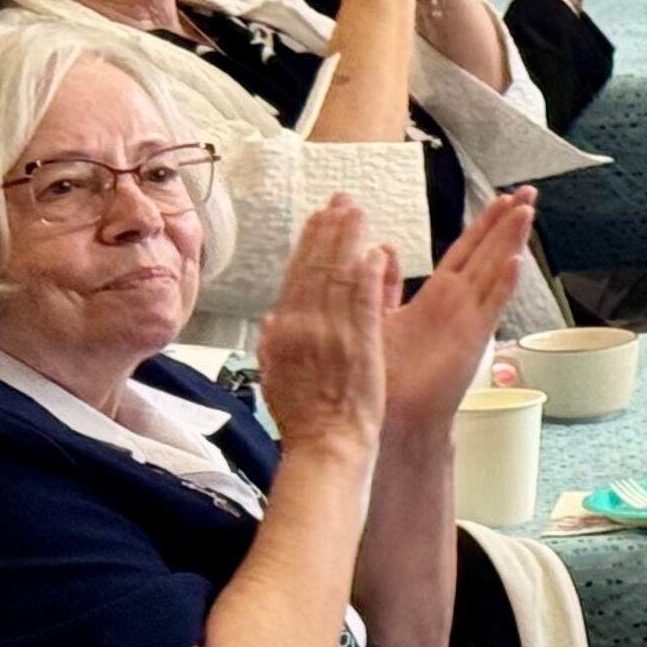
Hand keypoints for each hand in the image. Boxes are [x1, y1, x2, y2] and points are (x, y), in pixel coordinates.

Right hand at [254, 195, 391, 459]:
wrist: (325, 446)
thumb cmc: (304, 419)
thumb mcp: (275, 377)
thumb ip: (272, 344)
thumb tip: (270, 319)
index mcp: (283, 333)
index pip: (295, 279)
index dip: (307, 246)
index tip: (317, 220)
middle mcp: (302, 327)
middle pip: (314, 269)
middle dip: (327, 232)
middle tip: (340, 201)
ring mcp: (330, 333)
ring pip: (337, 277)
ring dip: (347, 242)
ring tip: (356, 212)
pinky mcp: (359, 344)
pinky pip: (363, 302)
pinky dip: (367, 276)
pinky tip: (375, 252)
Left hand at [384, 190, 537, 432]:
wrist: (389, 415)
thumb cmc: (384, 375)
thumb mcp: (377, 317)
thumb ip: (384, 284)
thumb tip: (384, 248)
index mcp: (436, 299)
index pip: (466, 252)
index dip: (484, 224)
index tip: (502, 198)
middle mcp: (458, 306)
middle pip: (489, 253)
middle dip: (508, 222)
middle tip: (529, 192)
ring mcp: (469, 321)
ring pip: (495, 271)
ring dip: (512, 242)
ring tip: (528, 212)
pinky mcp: (471, 340)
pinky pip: (490, 306)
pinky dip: (504, 284)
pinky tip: (516, 261)